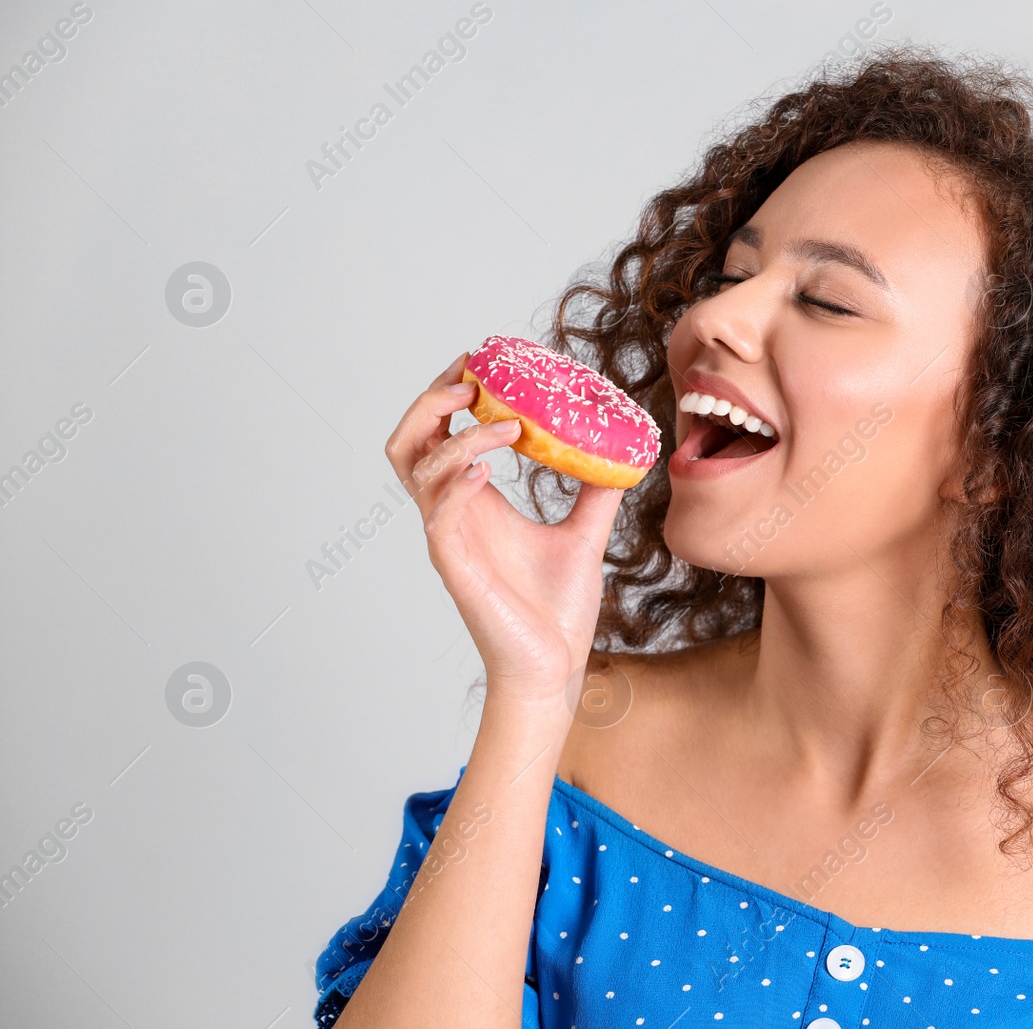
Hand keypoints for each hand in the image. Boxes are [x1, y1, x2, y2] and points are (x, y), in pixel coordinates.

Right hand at [384, 352, 625, 706]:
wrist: (555, 668)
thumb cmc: (557, 609)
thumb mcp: (585, 535)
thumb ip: (597, 492)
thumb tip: (624, 452)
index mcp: (473, 501)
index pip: (440, 434)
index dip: (449, 394)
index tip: (481, 364)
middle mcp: (452, 514)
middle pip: (408, 442)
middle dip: (430, 403)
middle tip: (471, 380)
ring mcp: (449, 539)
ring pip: (419, 469)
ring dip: (459, 437)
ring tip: (504, 427)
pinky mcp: (455, 566)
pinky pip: (439, 515)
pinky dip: (457, 483)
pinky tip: (485, 469)